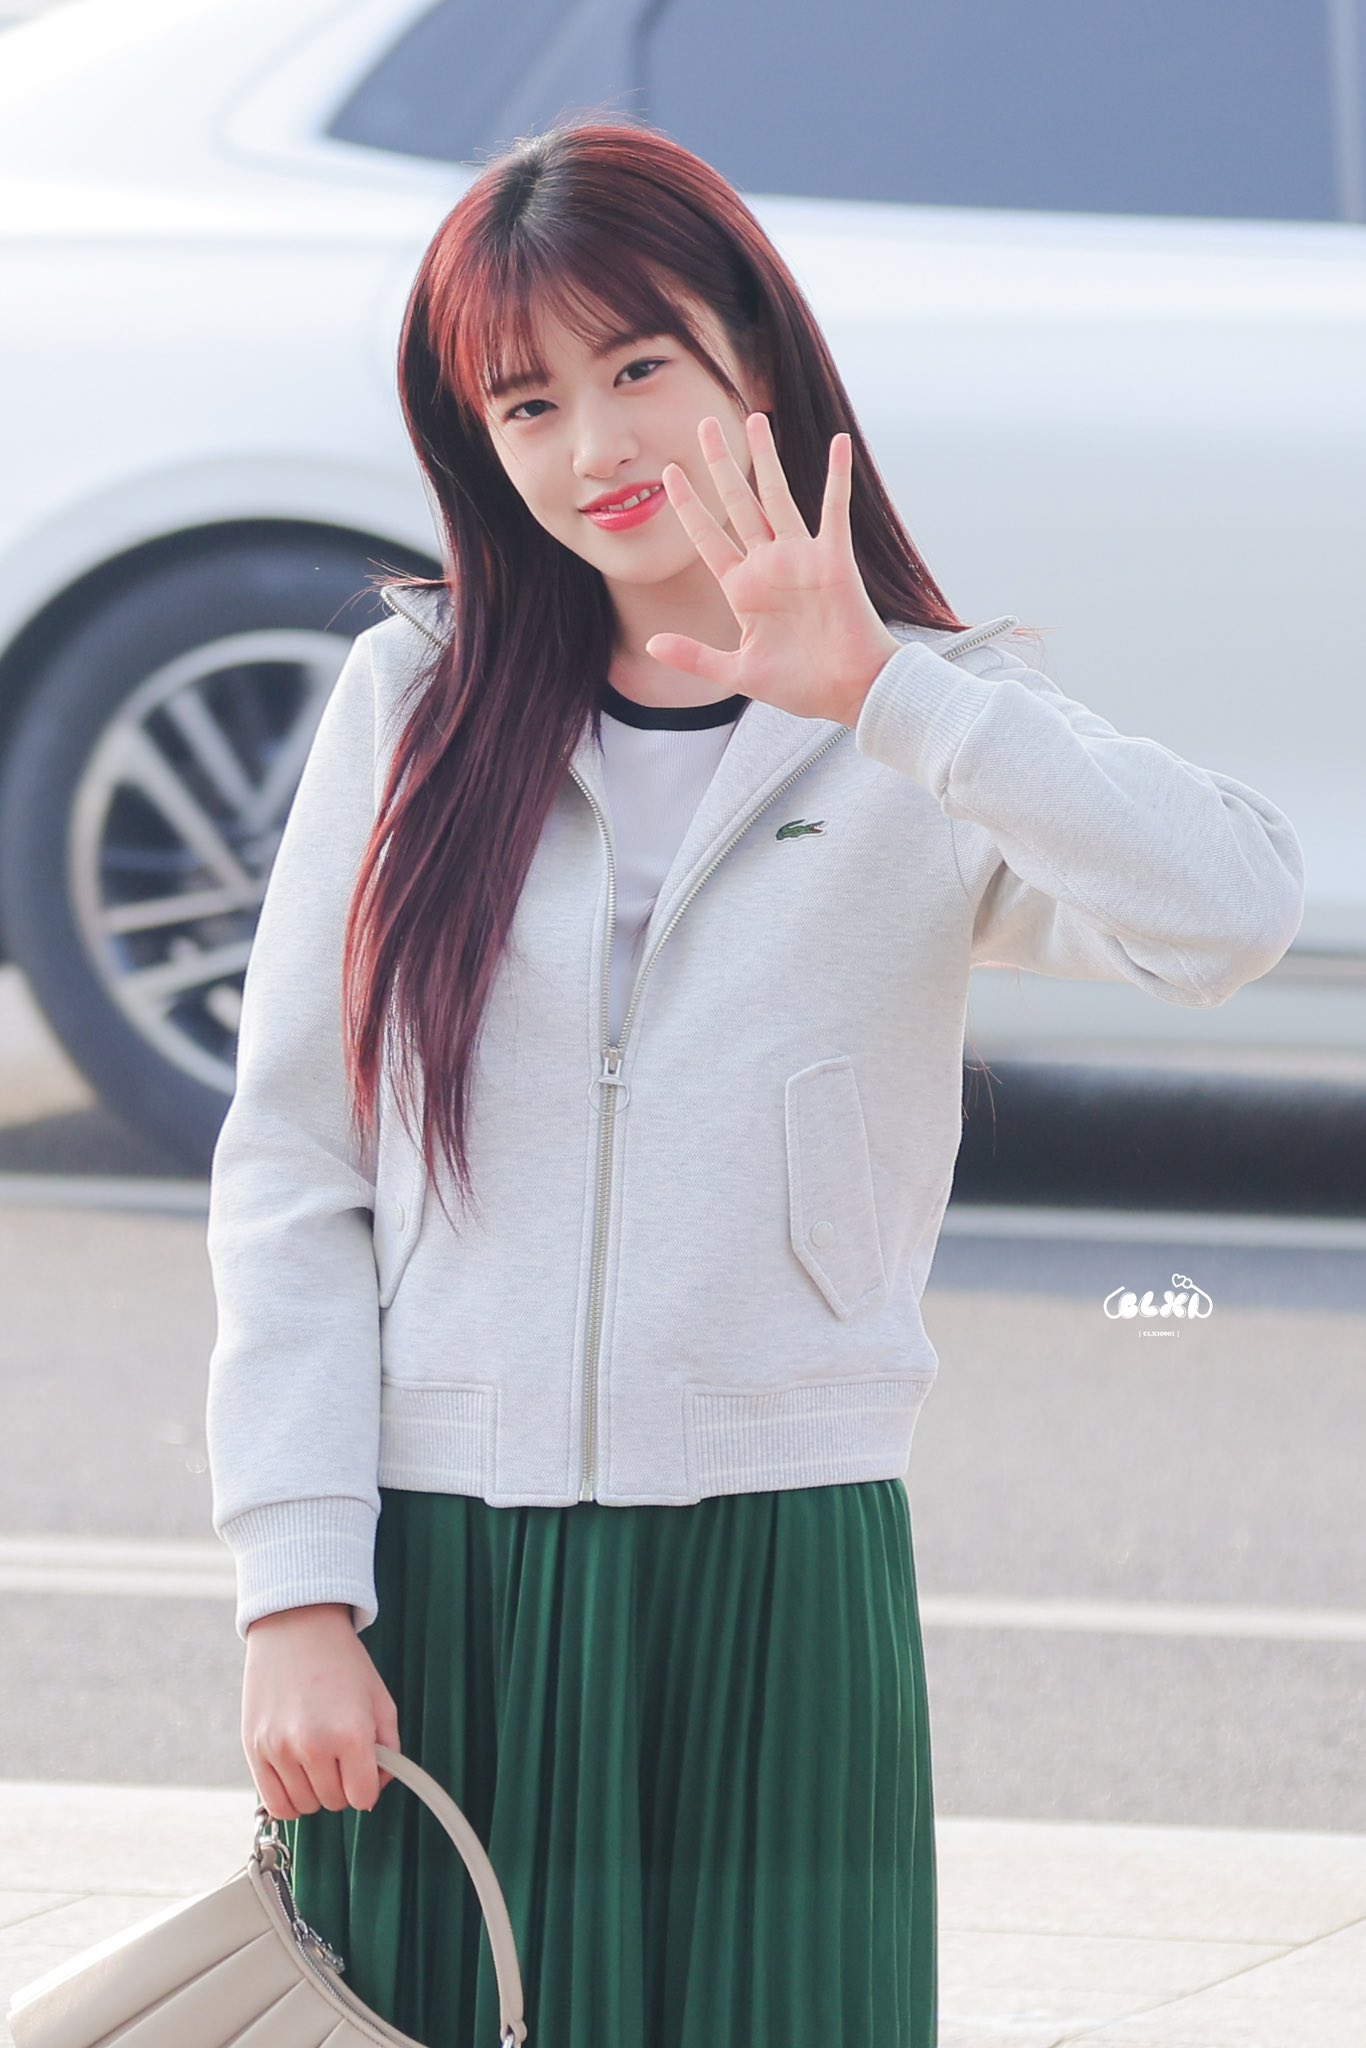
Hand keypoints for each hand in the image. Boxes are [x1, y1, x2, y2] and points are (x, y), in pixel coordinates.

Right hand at [243, 1603, 401, 1818]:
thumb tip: (379, 1785)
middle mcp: (313, 1745)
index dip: (368, 1788)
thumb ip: (389, 1748)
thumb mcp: (379, 1698)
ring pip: (306, 1806)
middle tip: (341, 1757)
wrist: (296, 1626)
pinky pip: (275, 1804)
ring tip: (318, 1760)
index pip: (363, 1797)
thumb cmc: (341, 1661)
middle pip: (334, 1802)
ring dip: (316, 1792)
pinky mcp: (254, 1749)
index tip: (365, 1774)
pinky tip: (297, 1777)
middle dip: (343, 1786)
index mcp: (351, 1732)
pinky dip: (290, 1800)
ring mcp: (279, 1749)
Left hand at [644, 413, 901, 725]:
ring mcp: (801, 558)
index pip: (708, 536)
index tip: (669, 472)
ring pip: (777, 496)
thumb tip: (650, 645)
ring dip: (766, 458)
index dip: (688, 505)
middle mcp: (768, 565)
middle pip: (738, 503)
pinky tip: (838, 442)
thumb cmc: (800, 686)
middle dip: (720, 464)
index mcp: (742, 588)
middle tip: (704, 424)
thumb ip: (695, 657)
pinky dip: (837, 477)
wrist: (849, 693)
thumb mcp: (738, 673)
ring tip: (755, 418)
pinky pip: (834, 510)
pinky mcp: (834, 560)